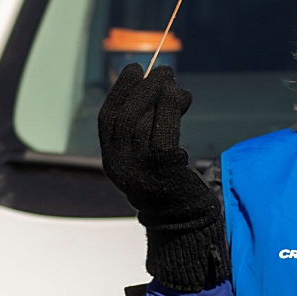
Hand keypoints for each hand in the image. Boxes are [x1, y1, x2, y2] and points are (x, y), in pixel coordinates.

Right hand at [97, 64, 224, 289]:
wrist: (188, 226)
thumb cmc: (175, 189)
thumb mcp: (154, 161)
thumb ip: (150, 132)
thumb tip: (162, 90)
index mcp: (114, 162)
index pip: (108, 120)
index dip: (120, 91)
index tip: (135, 70)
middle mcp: (120, 166)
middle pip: (122, 117)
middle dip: (142, 88)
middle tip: (164, 71)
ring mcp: (139, 170)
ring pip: (139, 122)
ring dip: (159, 94)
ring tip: (176, 83)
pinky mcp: (163, 171)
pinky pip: (162, 132)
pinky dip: (170, 109)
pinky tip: (181, 98)